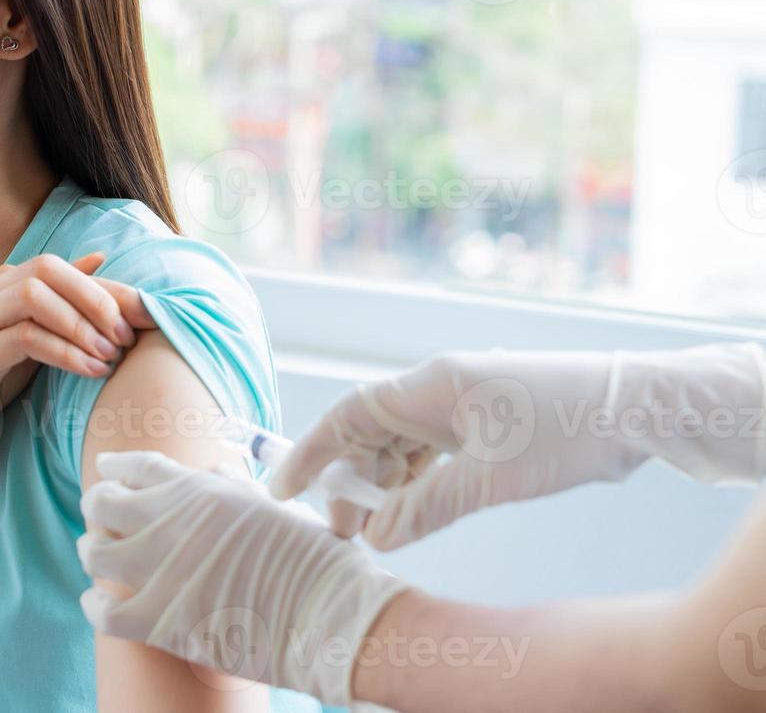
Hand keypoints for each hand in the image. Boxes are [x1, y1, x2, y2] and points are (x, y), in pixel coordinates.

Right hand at [0, 251, 157, 465]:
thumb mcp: (32, 335)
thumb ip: (60, 300)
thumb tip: (99, 258)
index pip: (57, 266)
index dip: (105, 286)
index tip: (144, 315)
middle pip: (45, 270)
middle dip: (94, 298)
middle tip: (125, 334)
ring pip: (33, 298)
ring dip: (81, 326)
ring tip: (110, 355)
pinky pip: (24, 338)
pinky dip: (65, 352)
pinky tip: (91, 371)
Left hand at [77, 450, 405, 707]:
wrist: (328, 613)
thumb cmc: (311, 558)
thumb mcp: (272, 505)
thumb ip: (235, 485)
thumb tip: (214, 467)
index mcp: (200, 489)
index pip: (138, 466)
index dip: (116, 467)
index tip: (106, 469)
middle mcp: (172, 521)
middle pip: (103, 501)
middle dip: (98, 507)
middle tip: (100, 518)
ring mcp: (162, 570)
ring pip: (95, 551)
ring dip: (93, 552)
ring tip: (98, 557)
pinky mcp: (161, 619)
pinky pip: (104, 610)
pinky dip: (95, 604)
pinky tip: (99, 602)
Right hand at [271, 343, 765, 549]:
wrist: (634, 407)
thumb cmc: (565, 431)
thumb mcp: (492, 477)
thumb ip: (428, 506)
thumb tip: (377, 535)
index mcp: (430, 386)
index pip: (349, 415)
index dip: (311, 451)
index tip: (285, 488)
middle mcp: (438, 389)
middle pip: (370, 431)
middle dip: (349, 479)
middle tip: (341, 529)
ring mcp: (462, 404)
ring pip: (399, 444)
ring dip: (381, 484)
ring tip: (371, 528)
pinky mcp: (484, 421)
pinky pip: (429, 451)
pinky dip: (413, 481)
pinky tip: (407, 511)